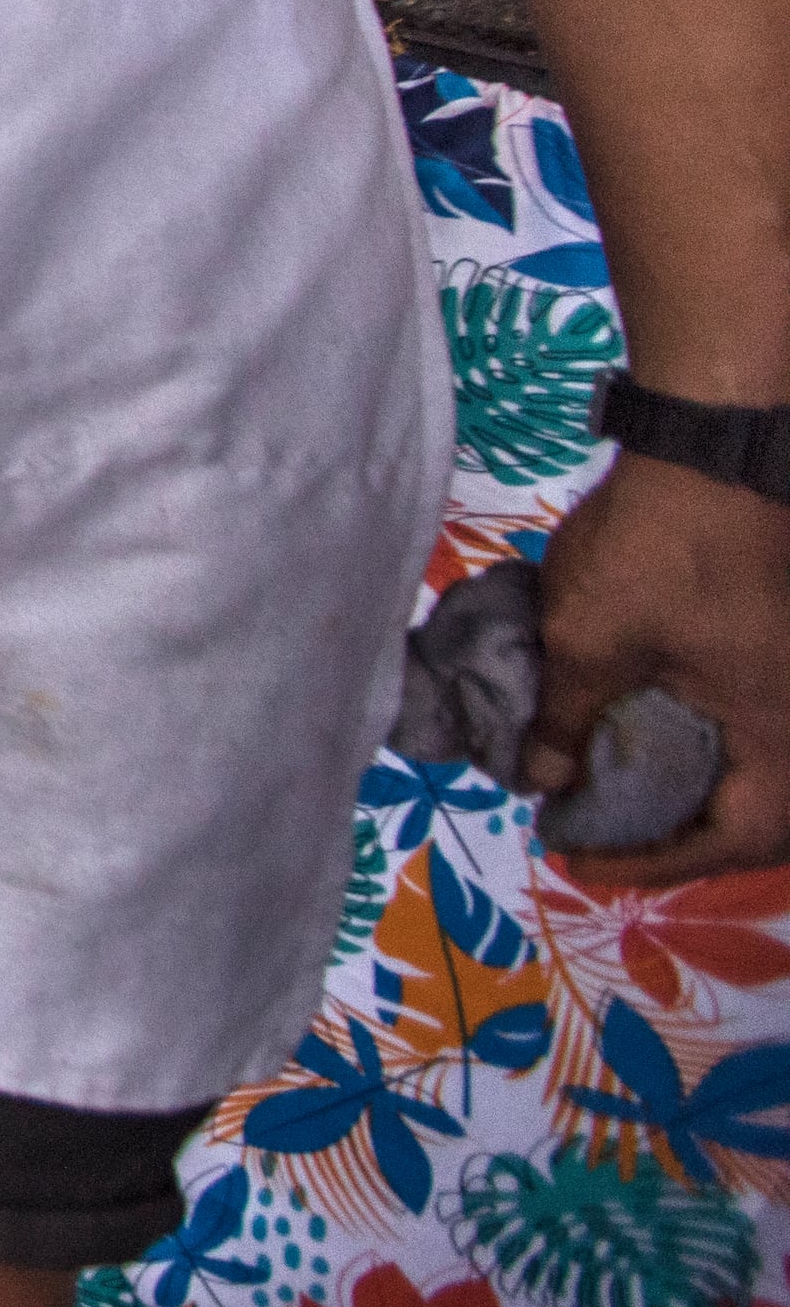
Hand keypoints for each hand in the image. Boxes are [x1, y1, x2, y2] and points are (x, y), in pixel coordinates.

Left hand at [529, 452, 789, 885]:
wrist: (715, 443)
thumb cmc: (659, 550)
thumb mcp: (587, 644)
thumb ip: (563, 721)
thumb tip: (541, 781)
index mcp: (781, 736)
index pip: (734, 840)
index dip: (655, 863)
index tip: (579, 862)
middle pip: (758, 813)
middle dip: (680, 833)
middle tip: (604, 835)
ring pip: (758, 763)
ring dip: (691, 783)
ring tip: (614, 786)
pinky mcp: (780, 641)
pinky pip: (753, 716)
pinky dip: (701, 734)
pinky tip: (641, 721)